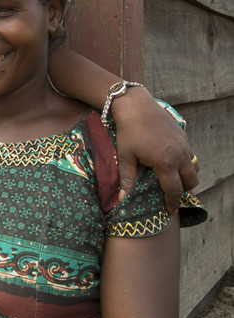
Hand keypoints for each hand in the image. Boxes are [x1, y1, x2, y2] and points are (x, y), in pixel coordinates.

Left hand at [111, 88, 198, 213]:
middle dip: (183, 190)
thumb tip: (122, 199)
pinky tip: (171, 163)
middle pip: (191, 181)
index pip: (174, 190)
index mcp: (165, 162)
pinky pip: (190, 155)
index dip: (172, 202)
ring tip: (172, 180)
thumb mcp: (126, 157)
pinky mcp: (184, 137)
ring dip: (187, 177)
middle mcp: (180, 155)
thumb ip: (127, 180)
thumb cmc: (128, 132)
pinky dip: (185, 163)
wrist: (137, 106)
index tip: (170, 211)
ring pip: (194, 168)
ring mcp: (184, 145)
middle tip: (171, 195)